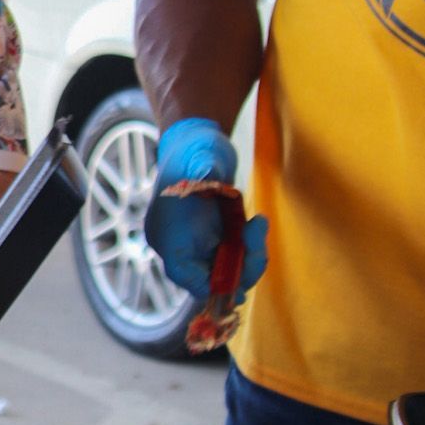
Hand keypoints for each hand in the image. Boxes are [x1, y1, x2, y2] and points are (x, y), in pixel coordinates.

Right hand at [144, 117, 267, 303]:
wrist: (197, 142)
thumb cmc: (196, 147)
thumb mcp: (202, 154)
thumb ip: (204, 167)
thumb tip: (207, 172)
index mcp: (167, 233)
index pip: (184, 274)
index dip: (214, 282)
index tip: (242, 277)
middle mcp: (177, 245)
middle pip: (210, 279)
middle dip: (241, 265)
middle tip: (257, 231)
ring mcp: (194, 245)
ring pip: (225, 271)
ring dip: (249, 255)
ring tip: (258, 223)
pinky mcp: (210, 241)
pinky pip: (232, 259)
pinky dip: (248, 249)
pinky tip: (255, 224)